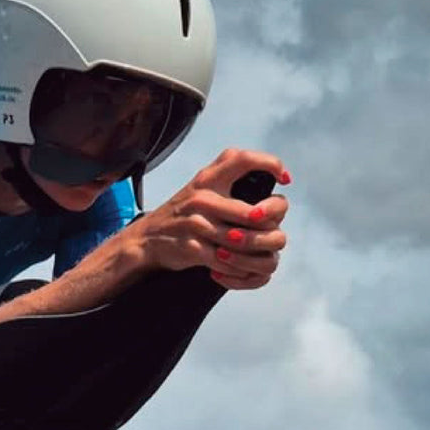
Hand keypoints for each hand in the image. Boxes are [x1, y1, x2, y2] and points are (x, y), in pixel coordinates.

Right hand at [131, 148, 290, 289]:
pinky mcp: (192, 247)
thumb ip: (231, 180)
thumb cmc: (182, 215)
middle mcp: (204, 197)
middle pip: (257, 214)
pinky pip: (226, 260)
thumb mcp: (201, 187)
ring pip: (245, 241)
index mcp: (209, 178)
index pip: (245, 160)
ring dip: (254, 255)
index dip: (271, 164)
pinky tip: (235, 267)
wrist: (145, 239)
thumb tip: (275, 197)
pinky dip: (236, 269)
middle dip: (269, 231)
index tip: (284, 180)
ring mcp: (197, 223)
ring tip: (257, 257)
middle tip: (270, 236)